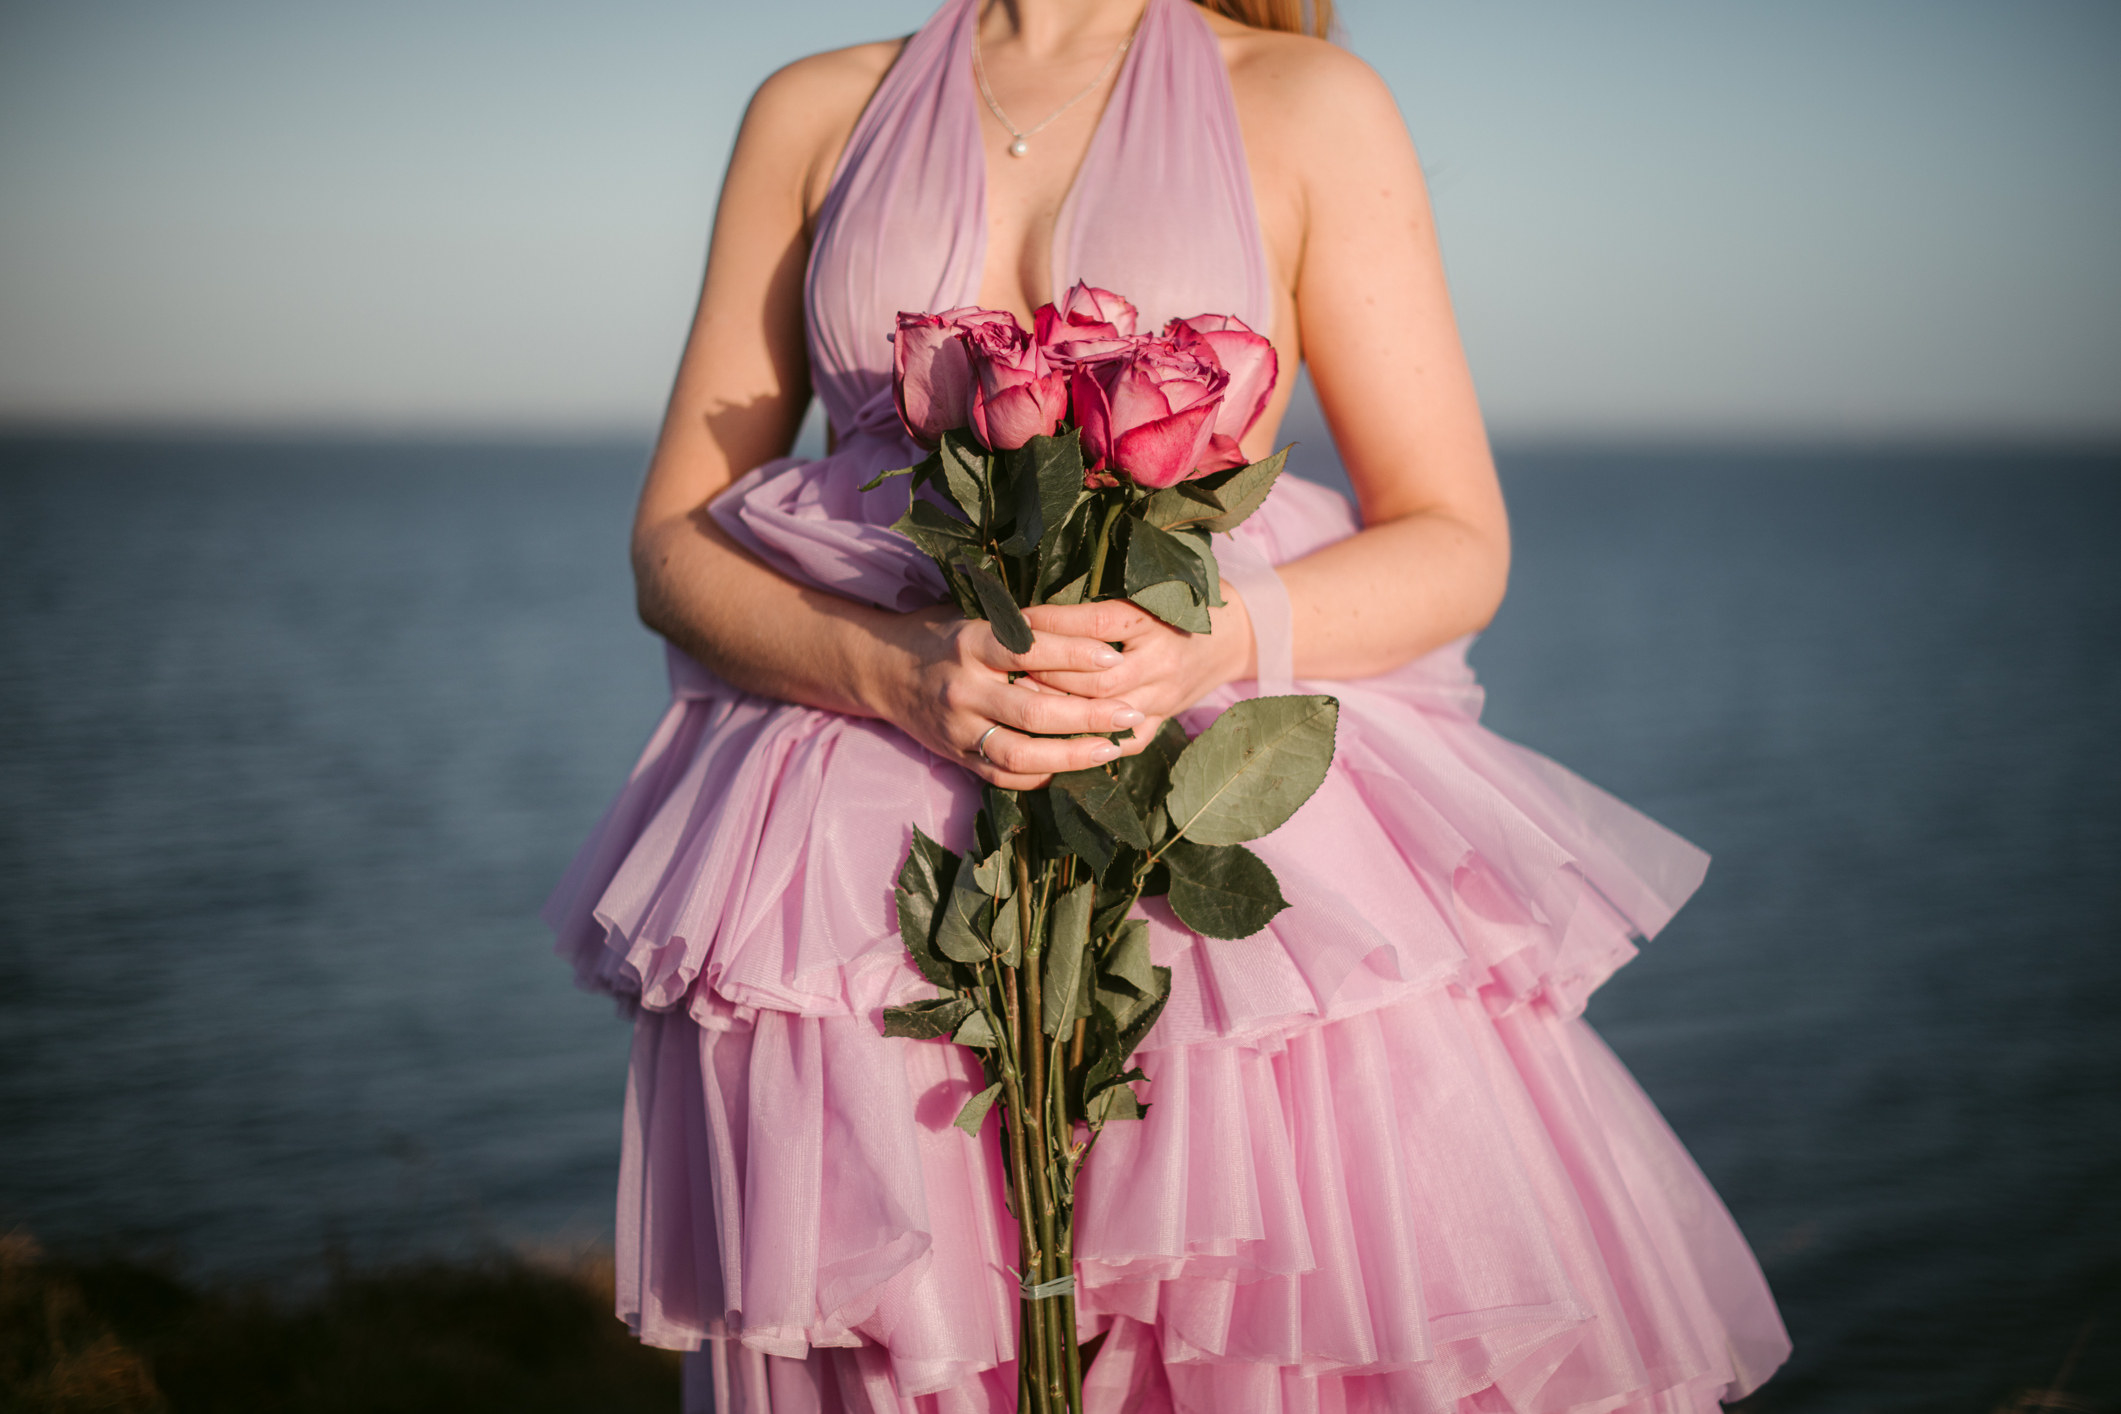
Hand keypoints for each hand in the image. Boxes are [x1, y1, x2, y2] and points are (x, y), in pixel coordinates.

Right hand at [877, 605, 1150, 788]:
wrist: (881, 668)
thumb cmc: (940, 634)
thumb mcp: (973, 615)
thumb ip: (1020, 627)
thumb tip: (1091, 627)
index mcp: (969, 641)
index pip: (1029, 649)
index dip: (1075, 655)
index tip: (1115, 658)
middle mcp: (962, 687)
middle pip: (1033, 709)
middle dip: (1089, 715)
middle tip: (1130, 713)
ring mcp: (956, 728)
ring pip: (1020, 752)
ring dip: (1071, 754)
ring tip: (1111, 748)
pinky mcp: (955, 755)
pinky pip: (1002, 775)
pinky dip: (1041, 774)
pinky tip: (1073, 768)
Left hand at [1018, 588, 1253, 756]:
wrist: (1232, 636)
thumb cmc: (1181, 603)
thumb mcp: (1149, 591)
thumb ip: (1103, 598)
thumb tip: (1042, 603)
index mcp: (1157, 621)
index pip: (1101, 622)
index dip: (1057, 622)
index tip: (1019, 617)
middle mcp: (1162, 662)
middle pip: (1099, 677)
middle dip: (1050, 674)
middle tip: (1010, 669)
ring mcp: (1164, 697)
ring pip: (1106, 713)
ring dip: (1062, 710)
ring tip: (1023, 702)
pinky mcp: (1162, 721)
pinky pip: (1124, 742)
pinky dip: (1089, 744)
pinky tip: (1054, 741)